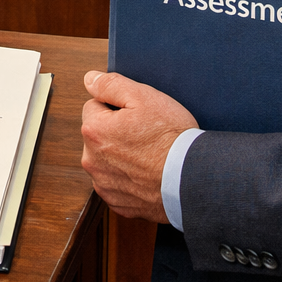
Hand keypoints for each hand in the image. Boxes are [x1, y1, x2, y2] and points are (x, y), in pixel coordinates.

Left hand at [81, 70, 196, 222]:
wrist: (192, 179)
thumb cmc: (171, 138)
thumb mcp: (143, 97)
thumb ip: (110, 85)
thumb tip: (89, 79)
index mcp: (93, 131)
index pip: (94, 106)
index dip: (117, 107)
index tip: (136, 115)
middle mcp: (91, 160)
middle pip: (99, 134)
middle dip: (115, 131)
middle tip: (145, 134)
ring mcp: (103, 184)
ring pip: (107, 160)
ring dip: (120, 155)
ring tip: (148, 154)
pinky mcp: (117, 202)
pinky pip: (117, 183)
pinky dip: (129, 178)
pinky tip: (148, 173)